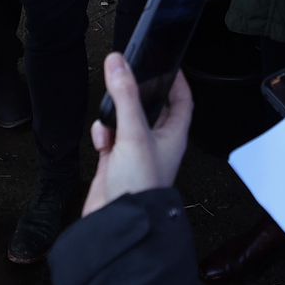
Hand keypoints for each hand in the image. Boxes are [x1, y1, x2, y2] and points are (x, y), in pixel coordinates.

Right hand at [83, 51, 193, 216]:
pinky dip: (103, 134)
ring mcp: (136, 154)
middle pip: (151, 109)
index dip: (177, 81)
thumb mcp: (133, 133)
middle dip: (138, 95)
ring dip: (116, 115)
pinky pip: (109, 139)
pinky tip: (101, 140)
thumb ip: (125, 96)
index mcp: (173, 136)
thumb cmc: (139, 185)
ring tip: (110, 114)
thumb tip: (118, 64)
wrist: (117, 221)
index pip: (182, 101)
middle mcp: (157, 144)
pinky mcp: (116, 164)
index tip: (169, 64)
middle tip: (128, 79)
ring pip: (127, 122)